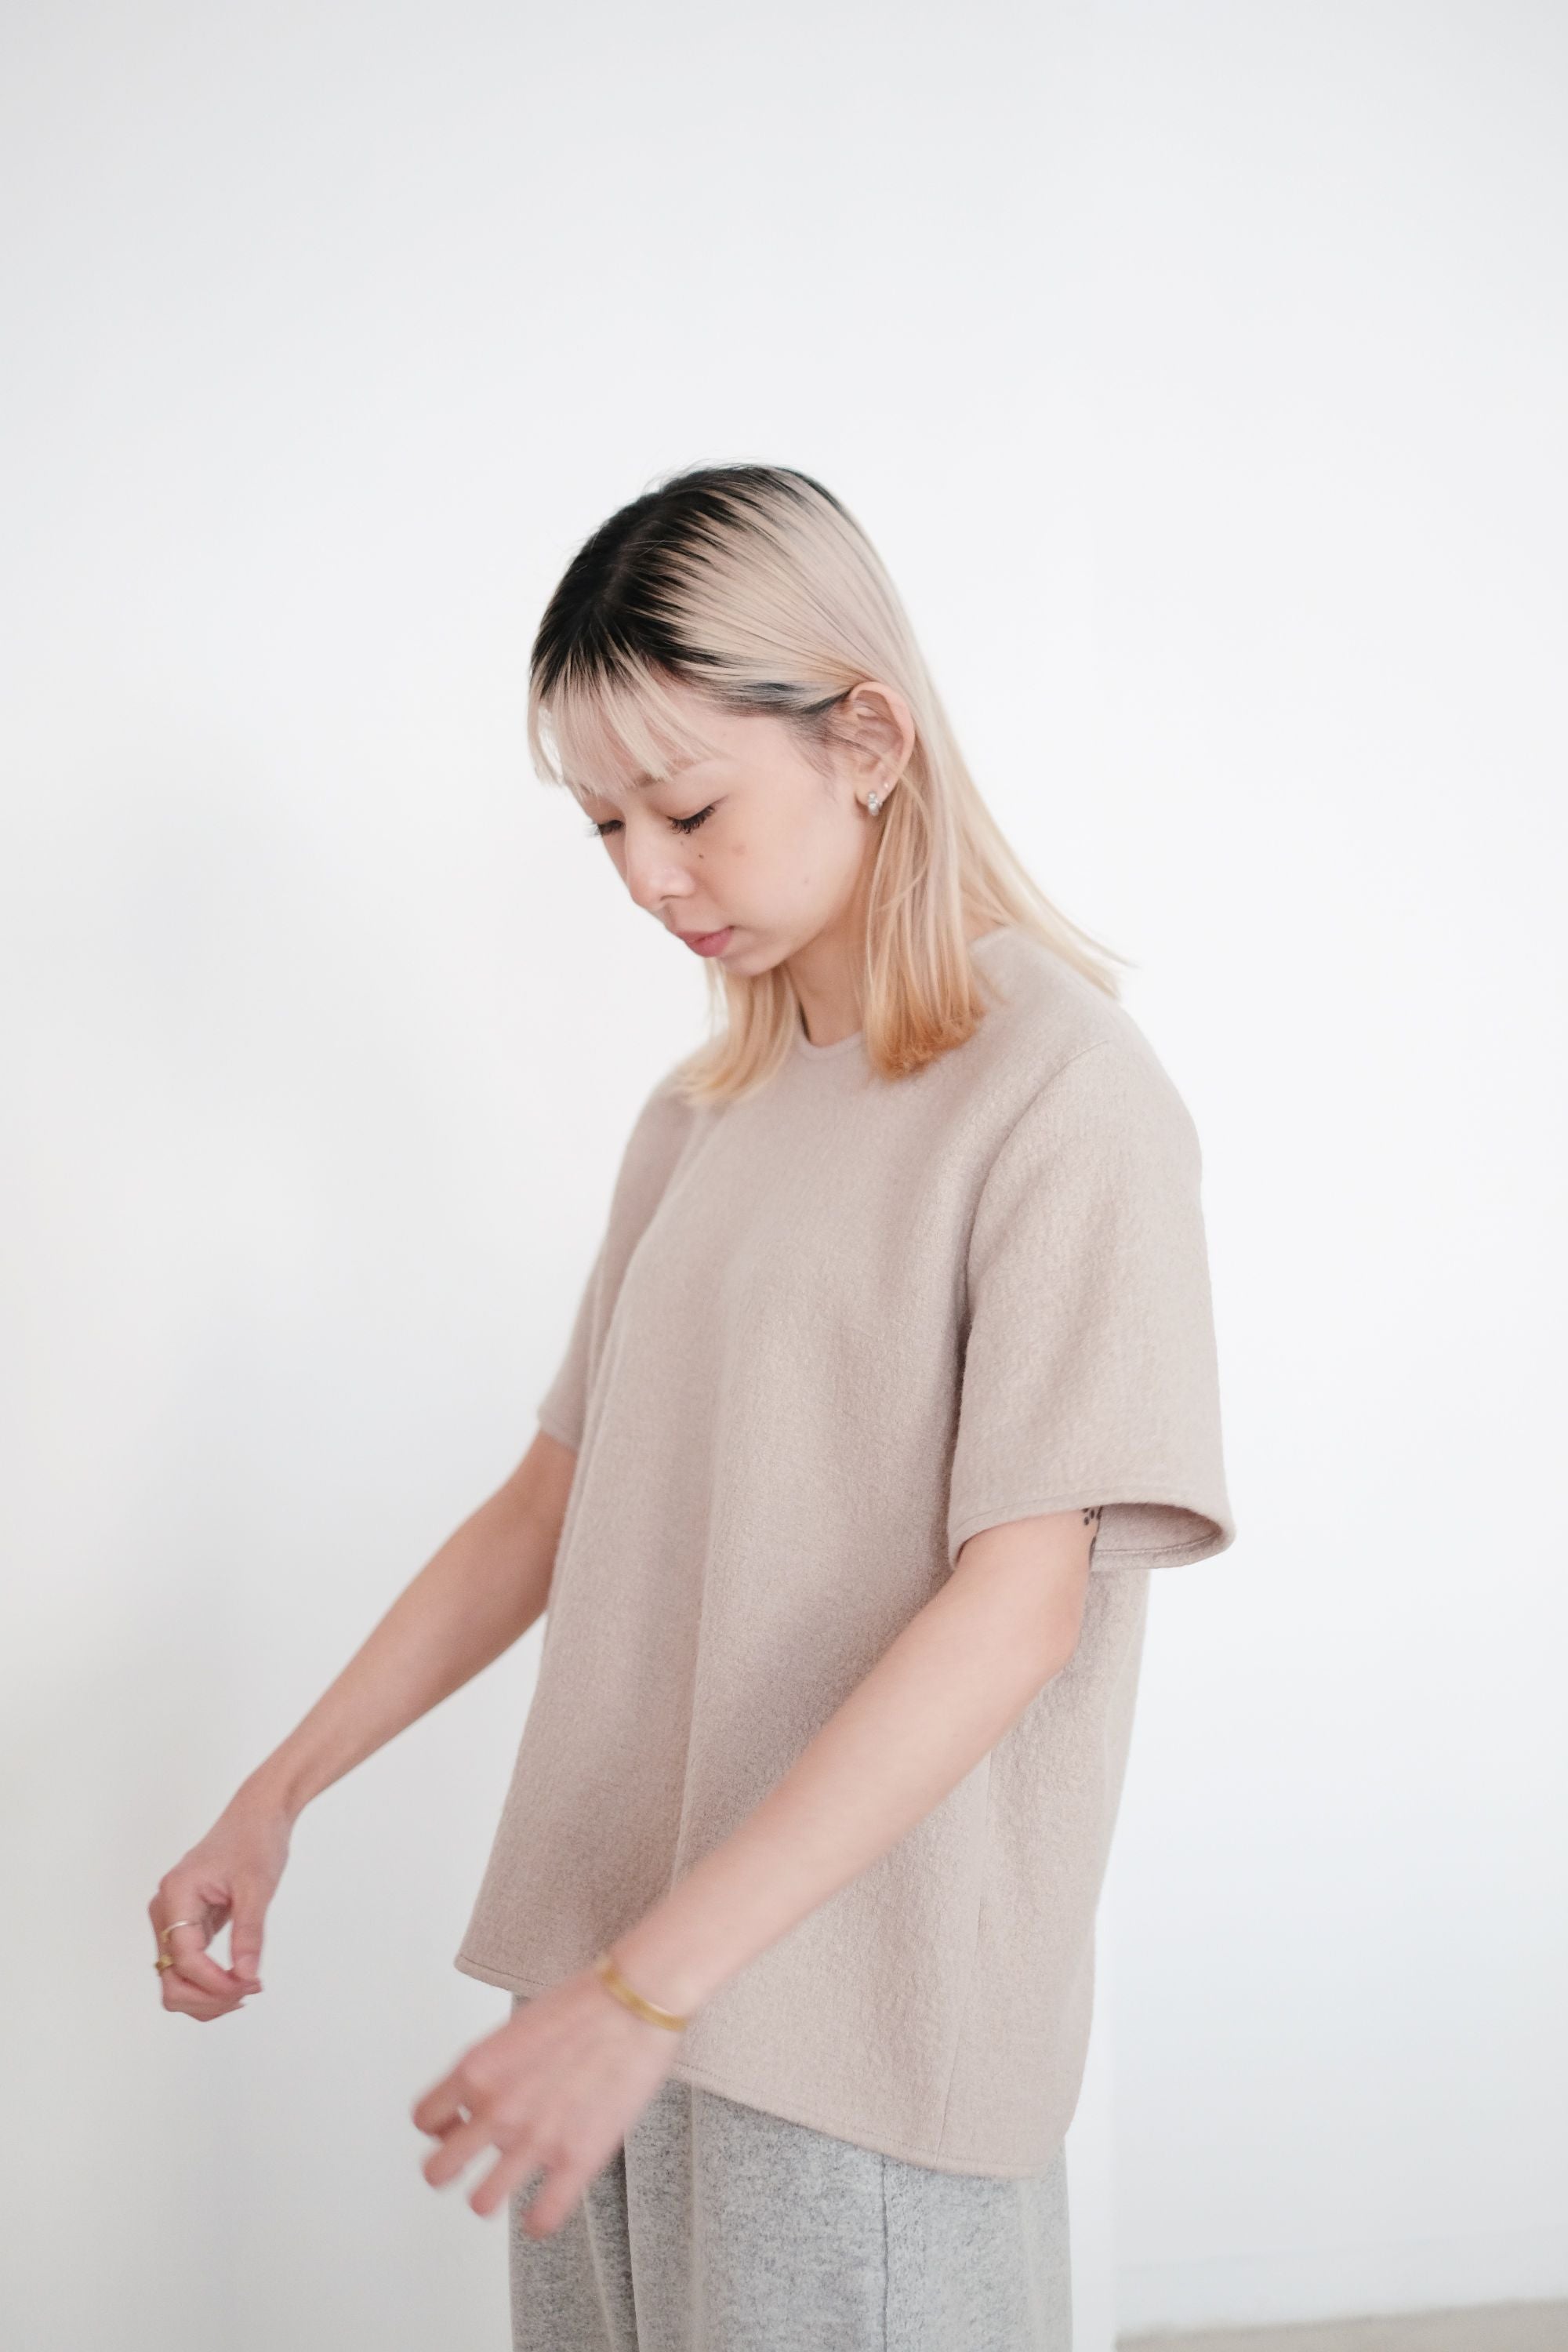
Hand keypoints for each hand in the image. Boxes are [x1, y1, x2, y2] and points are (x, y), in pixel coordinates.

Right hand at [148, 1795, 291, 2017]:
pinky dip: (210, 1983)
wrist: (257, 1815)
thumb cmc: (256, 1841)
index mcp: (176, 1894)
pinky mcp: (186, 1925)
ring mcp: (172, 1918)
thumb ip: (249, 1933)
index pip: (184, 1958)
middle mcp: (165, 1909)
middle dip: (207, 1996)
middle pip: (170, 1978)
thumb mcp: (258, 1887)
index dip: (214, 1982)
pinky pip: (189, 1967)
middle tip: (249, 1990)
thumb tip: (246, 1976)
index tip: (249, 1985)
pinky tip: (239, 1981)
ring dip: (207, 1996)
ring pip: (176, 1979)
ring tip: (247, 1987)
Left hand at [411, 1963, 684, 2235]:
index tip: (455, 2127)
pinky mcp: (576, 2159)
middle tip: (469, 2164)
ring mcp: (534, 2139)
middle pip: (438, 2170)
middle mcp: (496, 2109)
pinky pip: (542, 2218)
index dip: (439, 2126)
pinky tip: (544, 2209)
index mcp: (476, 2069)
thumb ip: (492, 2069)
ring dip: (490, 2197)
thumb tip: (488, 2098)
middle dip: (450, 2170)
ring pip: (481, 2202)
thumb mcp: (516, 2027)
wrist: (635, 2002)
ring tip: (504, 2186)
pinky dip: (539, 2221)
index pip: (425, 2119)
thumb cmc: (583, 2003)